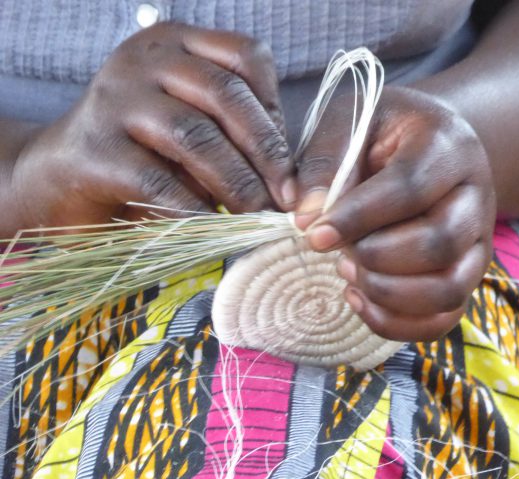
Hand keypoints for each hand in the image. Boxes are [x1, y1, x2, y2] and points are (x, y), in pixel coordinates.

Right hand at [10, 23, 295, 229]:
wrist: (60, 177)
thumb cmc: (143, 155)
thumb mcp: (193, 130)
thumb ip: (235, 136)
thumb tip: (291, 180)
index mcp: (177, 43)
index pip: (245, 56)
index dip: (275, 110)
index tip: (288, 162)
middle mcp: (144, 60)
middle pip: (224, 94)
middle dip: (265, 152)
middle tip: (285, 199)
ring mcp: (114, 98)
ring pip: (194, 135)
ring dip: (235, 182)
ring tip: (255, 215)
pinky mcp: (94, 148)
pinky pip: (158, 180)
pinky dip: (193, 208)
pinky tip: (214, 228)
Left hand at [295, 87, 495, 341]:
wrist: (428, 148)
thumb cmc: (381, 134)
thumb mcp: (350, 123)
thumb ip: (327, 162)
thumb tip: (308, 217)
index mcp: (448, 147)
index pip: (410, 189)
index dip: (358, 218)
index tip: (314, 233)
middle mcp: (476, 197)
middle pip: (439, 244)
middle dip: (376, 258)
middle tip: (337, 252)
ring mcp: (478, 243)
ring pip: (449, 289)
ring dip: (388, 293)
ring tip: (348, 273)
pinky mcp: (467, 277)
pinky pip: (444, 319)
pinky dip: (397, 323)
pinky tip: (359, 300)